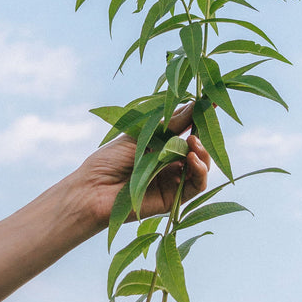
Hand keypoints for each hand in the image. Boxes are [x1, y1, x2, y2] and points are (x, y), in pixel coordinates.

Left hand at [76, 103, 210, 226]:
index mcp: (159, 147)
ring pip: (201, 168)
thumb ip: (171, 124)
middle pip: (196, 150)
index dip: (197, 118)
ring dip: (202, 154)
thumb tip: (195, 104)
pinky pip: (197, 186)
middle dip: (201, 136)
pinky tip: (192, 159)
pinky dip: (200, 171)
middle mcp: (168, 164)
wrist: (92, 190)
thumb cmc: (109, 160)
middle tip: (197, 127)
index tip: (209, 102)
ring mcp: (172, 182)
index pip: (185, 131)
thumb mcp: (142, 135)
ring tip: (193, 143)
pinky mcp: (174, 199)